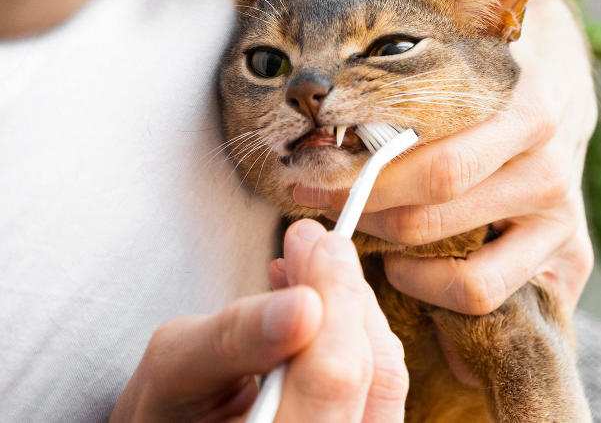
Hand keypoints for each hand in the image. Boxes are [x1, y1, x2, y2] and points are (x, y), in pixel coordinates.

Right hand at [112, 219, 406, 422]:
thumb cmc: (168, 410)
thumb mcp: (177, 368)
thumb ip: (238, 336)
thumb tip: (305, 303)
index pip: (332, 376)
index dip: (335, 298)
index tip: (315, 241)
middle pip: (372, 373)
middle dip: (345, 294)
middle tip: (313, 242)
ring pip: (385, 376)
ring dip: (352, 309)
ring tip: (310, 265)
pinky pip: (380, 384)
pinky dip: (355, 334)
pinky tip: (320, 300)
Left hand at [291, 0, 596, 317]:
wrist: (561, 79)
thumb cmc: (486, 58)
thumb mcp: (451, 20)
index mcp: (528, 102)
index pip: (436, 151)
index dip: (362, 165)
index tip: (310, 160)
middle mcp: (551, 162)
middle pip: (437, 202)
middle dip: (360, 203)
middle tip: (314, 194)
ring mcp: (562, 213)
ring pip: (462, 261)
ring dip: (392, 249)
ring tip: (360, 226)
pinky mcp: (567, 254)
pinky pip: (488, 294)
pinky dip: (437, 290)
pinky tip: (407, 265)